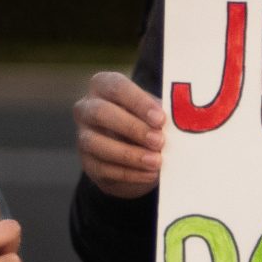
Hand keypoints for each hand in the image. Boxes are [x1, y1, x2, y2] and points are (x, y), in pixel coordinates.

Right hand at [76, 71, 164, 197]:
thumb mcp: (154, 113)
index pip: (116, 87)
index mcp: (103, 86)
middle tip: (159, 141)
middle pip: (101, 112)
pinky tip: (149, 174)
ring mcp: (83, 136)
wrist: (134, 156)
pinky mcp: (88, 163)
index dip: (138, 102)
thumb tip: (179, 120)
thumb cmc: (147, 123)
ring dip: (129, 154)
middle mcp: (86, 108)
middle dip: (132, 127)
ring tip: (156, 162)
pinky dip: (128, 173)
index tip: (160, 118)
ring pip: (96, 143)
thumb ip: (160, 114)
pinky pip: (103, 168)